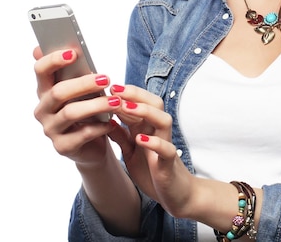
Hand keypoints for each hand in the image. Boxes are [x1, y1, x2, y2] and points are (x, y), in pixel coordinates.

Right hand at [32, 46, 118, 167]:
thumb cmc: (89, 111)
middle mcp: (43, 109)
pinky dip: (99, 127)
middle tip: (106, 78)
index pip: (41, 71)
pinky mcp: (62, 147)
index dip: (54, 60)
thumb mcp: (85, 91)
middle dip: (83, 83)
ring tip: (116, 101)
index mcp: (45, 90)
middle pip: (58, 92)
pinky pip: (81, 134)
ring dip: (96, 105)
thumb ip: (78, 73)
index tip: (74, 53)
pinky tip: (112, 122)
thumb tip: (73, 49)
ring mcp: (50, 129)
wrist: (93, 145)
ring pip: (71, 113)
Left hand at [106, 85, 196, 217]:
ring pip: (163, 120)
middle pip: (154, 104)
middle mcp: (159, 132)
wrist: (175, 194)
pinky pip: (166, 149)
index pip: (141, 102)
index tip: (107, 86)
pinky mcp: (169, 163)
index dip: (126, 93)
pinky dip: (155, 142)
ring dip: (145, 112)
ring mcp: (165, 145)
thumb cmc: (153, 171)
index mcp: (148, 128)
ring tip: (127, 107)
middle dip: (136, 94)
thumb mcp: (131, 152)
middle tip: (115, 89)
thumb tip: (105, 120)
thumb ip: (121, 136)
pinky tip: (140, 139)